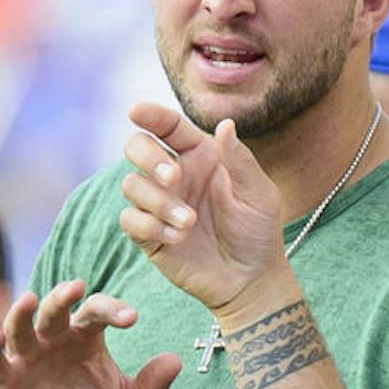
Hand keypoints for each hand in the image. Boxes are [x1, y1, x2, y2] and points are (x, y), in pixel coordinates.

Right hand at [0, 279, 180, 388]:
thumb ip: (151, 385)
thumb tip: (176, 361)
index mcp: (86, 337)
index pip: (97, 310)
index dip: (112, 309)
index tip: (132, 318)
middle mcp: (54, 339)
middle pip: (55, 308)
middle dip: (63, 295)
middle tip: (77, 286)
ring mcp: (26, 357)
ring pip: (20, 326)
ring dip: (22, 312)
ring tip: (29, 300)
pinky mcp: (4, 379)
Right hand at [119, 103, 284, 313]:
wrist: (250, 278)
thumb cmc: (258, 230)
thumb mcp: (258, 194)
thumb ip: (239, 160)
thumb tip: (225, 124)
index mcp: (200, 155)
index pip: (169, 126)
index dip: (150, 115)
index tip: (135, 111)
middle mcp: (174, 174)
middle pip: (137, 147)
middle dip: (149, 158)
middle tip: (174, 178)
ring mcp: (158, 203)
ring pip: (132, 185)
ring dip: (159, 201)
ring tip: (189, 222)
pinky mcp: (148, 233)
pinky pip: (130, 219)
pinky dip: (151, 226)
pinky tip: (178, 237)